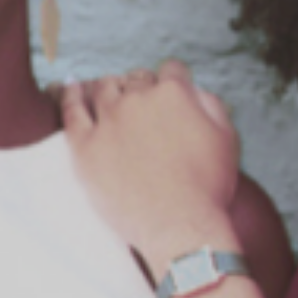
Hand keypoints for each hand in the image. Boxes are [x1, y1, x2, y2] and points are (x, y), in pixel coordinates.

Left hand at [61, 60, 241, 268]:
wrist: (179, 227)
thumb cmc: (207, 188)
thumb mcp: (226, 138)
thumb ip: (210, 104)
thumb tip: (194, 91)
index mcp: (174, 94)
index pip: (171, 71)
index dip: (174, 82)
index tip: (171, 94)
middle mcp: (139, 100)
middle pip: (136, 78)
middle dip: (143, 87)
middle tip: (146, 107)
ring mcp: (109, 121)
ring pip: (104, 88)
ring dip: (111, 88)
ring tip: (110, 94)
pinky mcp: (85, 146)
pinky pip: (71, 111)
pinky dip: (70, 96)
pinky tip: (71, 87)